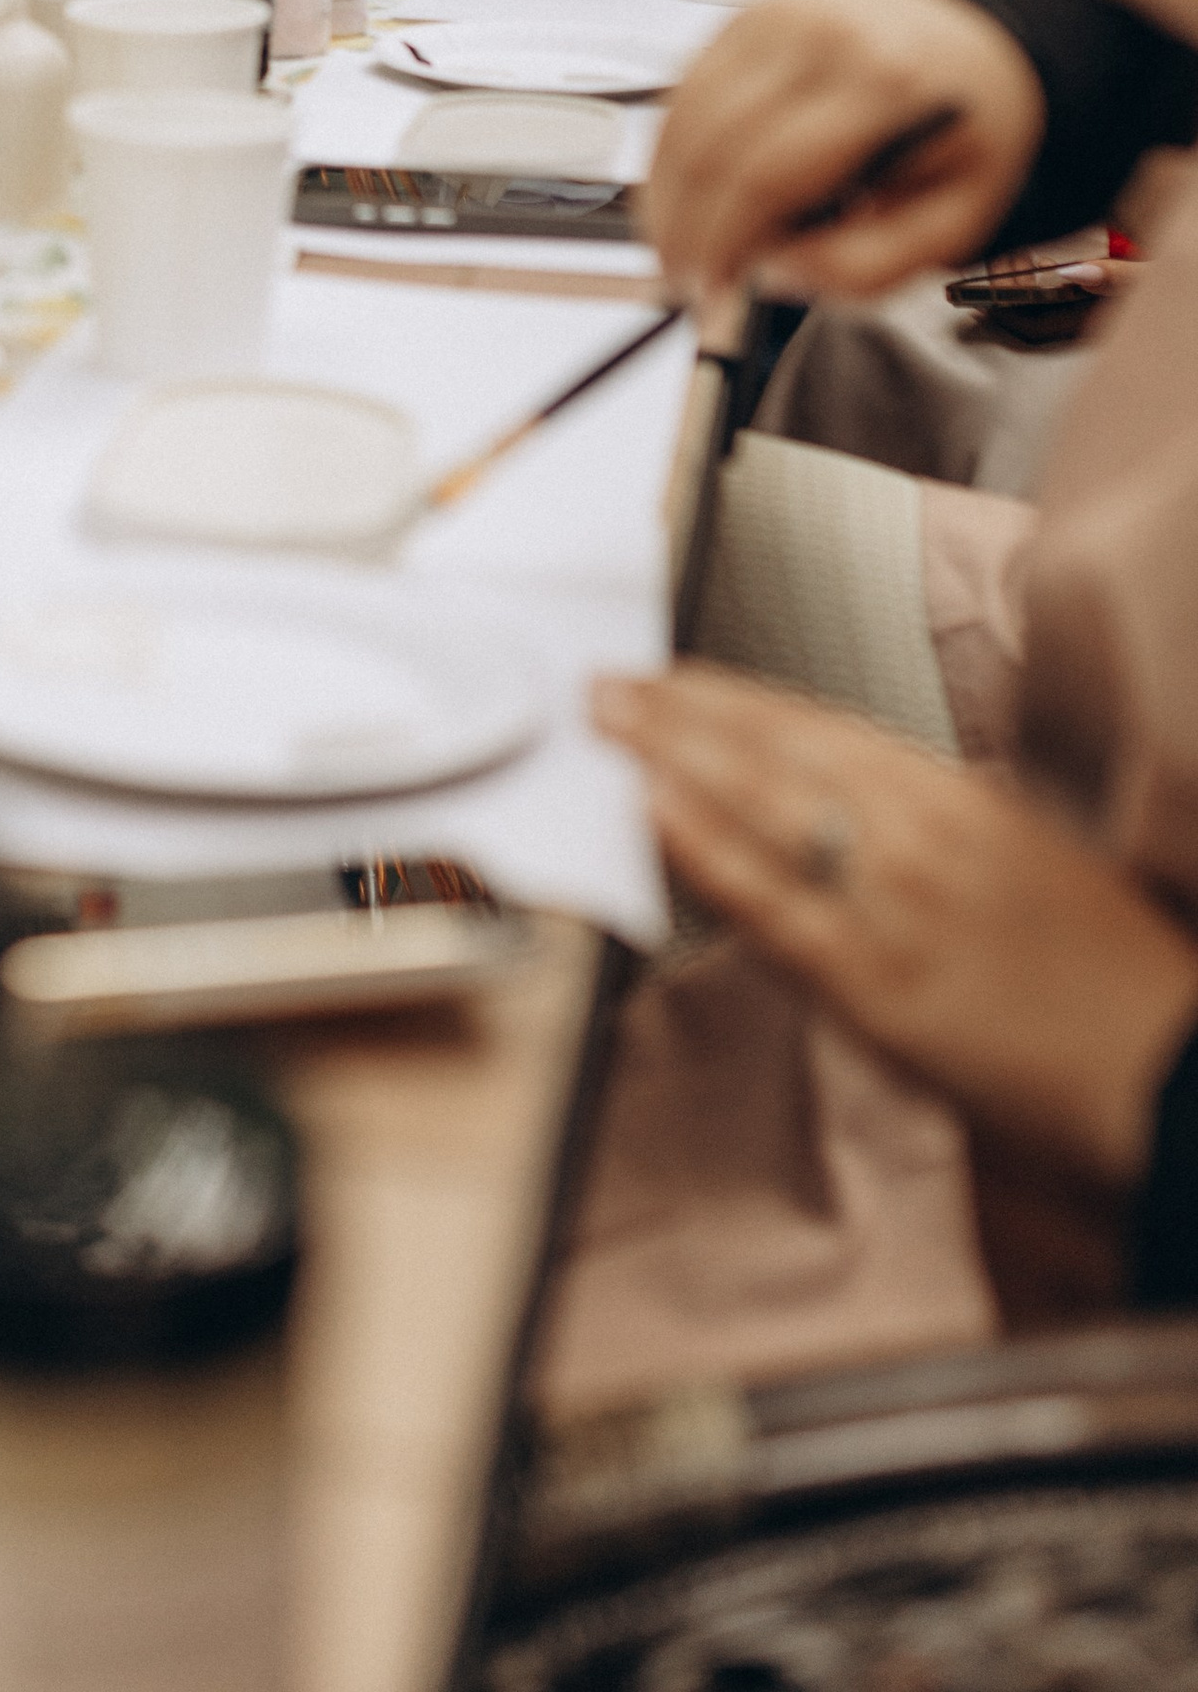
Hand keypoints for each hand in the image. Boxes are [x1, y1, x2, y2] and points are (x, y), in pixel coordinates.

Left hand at [590, 665, 1197, 1191]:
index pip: (821, 726)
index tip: (674, 676)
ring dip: (672, 757)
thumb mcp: (1024, 858)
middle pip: (778, 750)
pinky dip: (705, 850)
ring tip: (606, 725)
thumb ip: (936, 823)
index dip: (736, 697)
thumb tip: (850, 797)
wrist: (1166, 1070)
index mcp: (961, 798)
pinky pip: (771, 905)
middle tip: (607, 683)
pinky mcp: (878, 987)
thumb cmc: (1106, 976)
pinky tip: (653, 812)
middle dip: (681, 710)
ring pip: (763, 808)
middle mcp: (924, 835)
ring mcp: (895, 906)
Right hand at [640, 0, 1041, 298]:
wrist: (973, 35)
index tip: (704, 295)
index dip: (720, 243)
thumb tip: (773, 272)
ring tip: (675, 242)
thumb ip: (871, 266)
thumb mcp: (956, 219)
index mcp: (884, 85)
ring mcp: (776, 13)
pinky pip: (685, 88)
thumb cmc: (965, 129)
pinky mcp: (747, 13)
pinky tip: (686, 191)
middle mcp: (820, 32)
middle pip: (709, 145)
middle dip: (679, 226)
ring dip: (664, 190)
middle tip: (680, 280)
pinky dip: (671, 148)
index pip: (765, 175)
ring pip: (683, 115)